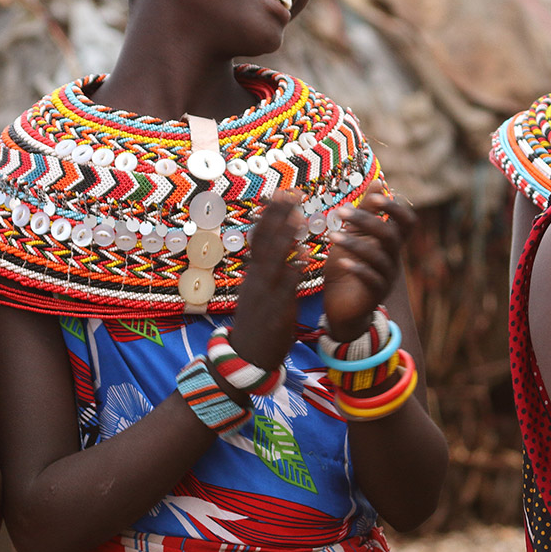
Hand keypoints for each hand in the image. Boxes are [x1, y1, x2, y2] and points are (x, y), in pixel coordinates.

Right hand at [225, 192, 306, 373]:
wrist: (246, 359)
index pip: (260, 237)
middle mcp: (256, 279)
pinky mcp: (275, 310)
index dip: (270, 215)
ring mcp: (264, 293)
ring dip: (285, 236)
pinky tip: (303, 256)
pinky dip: (293, 270)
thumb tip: (287, 253)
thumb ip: (270, 274)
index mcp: (253, 274)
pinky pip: (285, 286)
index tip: (281, 194)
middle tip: (291, 192)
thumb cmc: (258, 326)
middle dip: (277, 216)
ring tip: (298, 215)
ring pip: (273, 259)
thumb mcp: (259, 295)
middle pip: (264, 240)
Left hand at [322, 184, 415, 342]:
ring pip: (379, 258)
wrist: (340, 306)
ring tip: (332, 236)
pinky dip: (358, 269)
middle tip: (341, 212)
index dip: (395, 208)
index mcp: (390, 243)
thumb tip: (378, 182)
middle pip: (391, 236)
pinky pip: (372, 280)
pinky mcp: (375, 295)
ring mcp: (386, 278)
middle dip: (368, 221)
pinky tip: (341, 261)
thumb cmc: (347, 266)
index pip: (407, 222)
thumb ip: (366, 212)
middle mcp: (393, 259)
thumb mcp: (354, 235)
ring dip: (355, 244)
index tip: (375, 197)